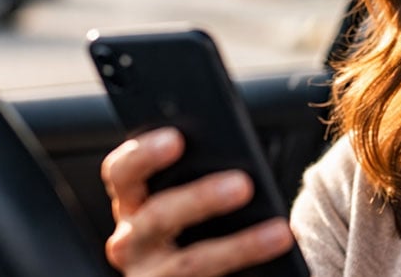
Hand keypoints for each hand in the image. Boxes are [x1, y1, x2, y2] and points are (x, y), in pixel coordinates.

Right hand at [101, 127, 295, 275]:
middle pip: (156, 217)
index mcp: (132, 202)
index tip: (177, 138)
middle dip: (201, 199)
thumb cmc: (200, 226)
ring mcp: (149, 276)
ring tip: (278, 231)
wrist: (209, 274)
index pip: (122, 172)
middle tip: (243, 183)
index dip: (144, 154)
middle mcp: (130, 242)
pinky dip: (246, 265)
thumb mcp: (190, 200)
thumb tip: (242, 167)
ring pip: (190, 262)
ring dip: (239, 245)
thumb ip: (199, 177)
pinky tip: (276, 252)